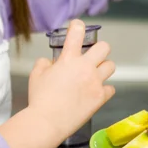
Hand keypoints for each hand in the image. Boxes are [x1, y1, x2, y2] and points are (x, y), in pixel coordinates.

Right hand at [26, 19, 115, 140]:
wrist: (47, 122)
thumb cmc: (39, 99)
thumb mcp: (36, 74)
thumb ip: (44, 63)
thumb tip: (51, 62)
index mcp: (69, 58)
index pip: (77, 31)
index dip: (78, 25)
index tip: (77, 26)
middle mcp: (85, 67)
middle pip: (104, 47)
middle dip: (99, 49)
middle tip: (92, 56)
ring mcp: (95, 82)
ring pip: (111, 66)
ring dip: (103, 68)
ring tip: (95, 75)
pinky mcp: (100, 97)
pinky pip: (110, 88)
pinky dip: (104, 89)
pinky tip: (95, 92)